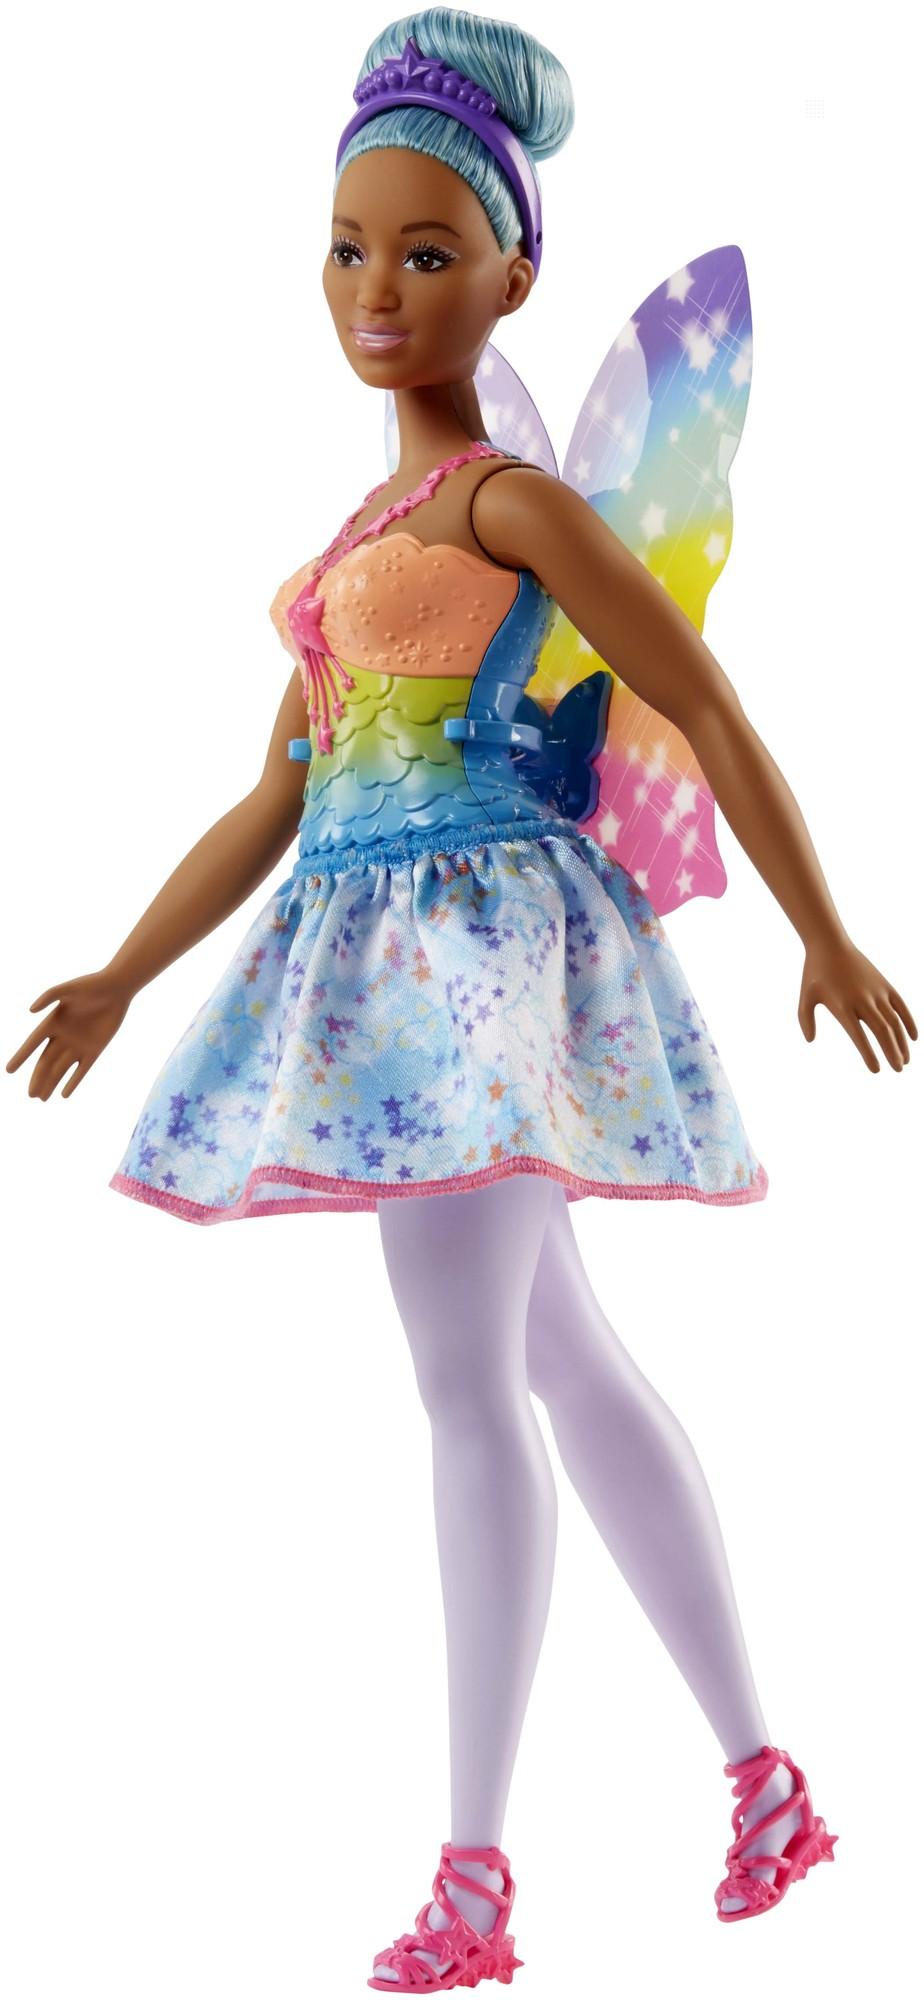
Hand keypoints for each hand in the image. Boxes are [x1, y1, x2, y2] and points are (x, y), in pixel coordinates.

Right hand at [5, 970, 132, 1099]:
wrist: (117, 989)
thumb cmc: (91, 985)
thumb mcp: (69, 989)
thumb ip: (48, 997)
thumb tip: (30, 1010)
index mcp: (53, 1022)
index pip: (32, 1044)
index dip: (21, 1057)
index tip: (9, 1070)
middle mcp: (63, 1036)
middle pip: (46, 1062)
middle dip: (38, 1078)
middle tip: (30, 1095)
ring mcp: (78, 1044)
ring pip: (61, 1069)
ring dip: (51, 1083)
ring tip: (41, 1098)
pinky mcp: (95, 1050)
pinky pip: (82, 1070)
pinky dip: (73, 1082)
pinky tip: (64, 1094)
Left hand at [798, 934, 916, 1072]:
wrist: (831, 944)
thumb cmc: (816, 972)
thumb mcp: (806, 996)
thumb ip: (805, 1019)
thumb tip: (810, 1040)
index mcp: (842, 1006)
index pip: (859, 1035)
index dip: (869, 1053)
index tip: (876, 1070)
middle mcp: (862, 1000)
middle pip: (882, 1030)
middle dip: (892, 1052)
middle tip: (898, 1070)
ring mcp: (876, 992)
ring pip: (894, 1021)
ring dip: (901, 1042)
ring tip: (905, 1060)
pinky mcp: (885, 985)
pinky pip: (901, 1006)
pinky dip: (909, 1021)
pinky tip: (913, 1037)